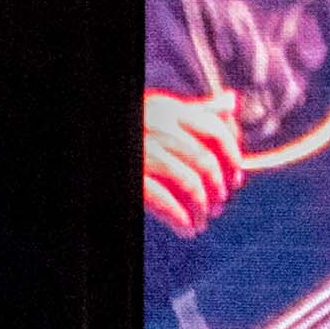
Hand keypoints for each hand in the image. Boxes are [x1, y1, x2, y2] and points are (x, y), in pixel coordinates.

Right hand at [140, 89, 244, 235]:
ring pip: (189, 183)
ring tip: (202, 220)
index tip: (236, 179)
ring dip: (201, 208)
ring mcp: (142, 150)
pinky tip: (186, 227)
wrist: (92, 146)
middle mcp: (156, 126)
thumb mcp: (162, 114)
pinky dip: (180, 218)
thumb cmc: (135, 133)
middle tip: (219, 205)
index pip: (214, 130)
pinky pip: (163, 200)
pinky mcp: (131, 175)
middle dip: (218, 190)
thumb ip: (197, 111)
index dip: (232, 158)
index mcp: (167, 110)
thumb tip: (231, 101)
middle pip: (205, 162)